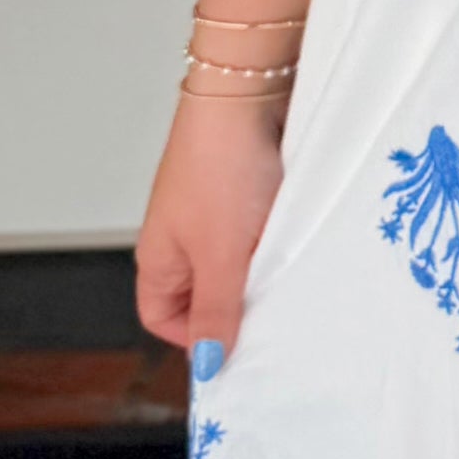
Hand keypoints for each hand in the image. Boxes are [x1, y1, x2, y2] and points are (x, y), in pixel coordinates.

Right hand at [136, 90, 284, 364]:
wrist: (248, 93)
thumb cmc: (221, 168)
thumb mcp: (221, 254)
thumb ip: (215, 311)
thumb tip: (206, 365)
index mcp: (159, 256)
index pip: (162, 317)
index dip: (193, 336)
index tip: (235, 345)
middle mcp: (182, 236)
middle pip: (205, 294)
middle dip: (239, 306)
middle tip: (275, 315)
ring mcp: (215, 212)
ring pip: (239, 264)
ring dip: (264, 271)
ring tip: (289, 273)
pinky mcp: (248, 191)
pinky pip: (261, 234)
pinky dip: (279, 241)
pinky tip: (300, 242)